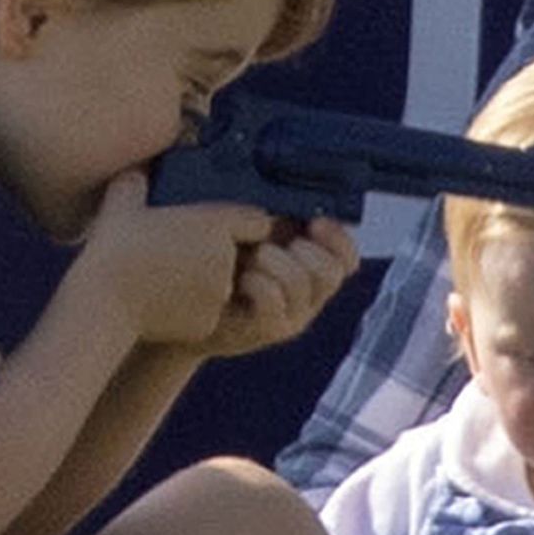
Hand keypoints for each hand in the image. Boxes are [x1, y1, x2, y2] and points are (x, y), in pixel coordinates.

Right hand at [74, 171, 273, 346]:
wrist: (103, 301)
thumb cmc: (112, 248)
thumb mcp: (122, 202)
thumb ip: (137, 179)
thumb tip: (137, 166)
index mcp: (215, 225)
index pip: (257, 221)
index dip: (242, 225)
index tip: (218, 228)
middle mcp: (225, 259)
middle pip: (241, 255)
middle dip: (222, 255)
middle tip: (185, 255)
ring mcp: (219, 294)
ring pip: (226, 286)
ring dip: (208, 284)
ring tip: (170, 280)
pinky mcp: (209, 324)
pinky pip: (210, 313)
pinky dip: (195, 311)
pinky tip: (164, 303)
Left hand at [179, 215, 358, 359]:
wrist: (188, 308)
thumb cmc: (219, 266)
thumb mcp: (249, 237)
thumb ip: (273, 223)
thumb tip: (286, 204)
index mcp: (309, 269)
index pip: (346, 257)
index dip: (338, 238)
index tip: (315, 223)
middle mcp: (308, 297)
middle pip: (331, 271)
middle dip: (303, 250)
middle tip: (271, 245)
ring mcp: (290, 317)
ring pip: (301, 283)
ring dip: (274, 261)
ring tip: (251, 258)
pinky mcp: (267, 330)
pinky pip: (273, 299)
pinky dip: (257, 282)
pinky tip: (241, 279)